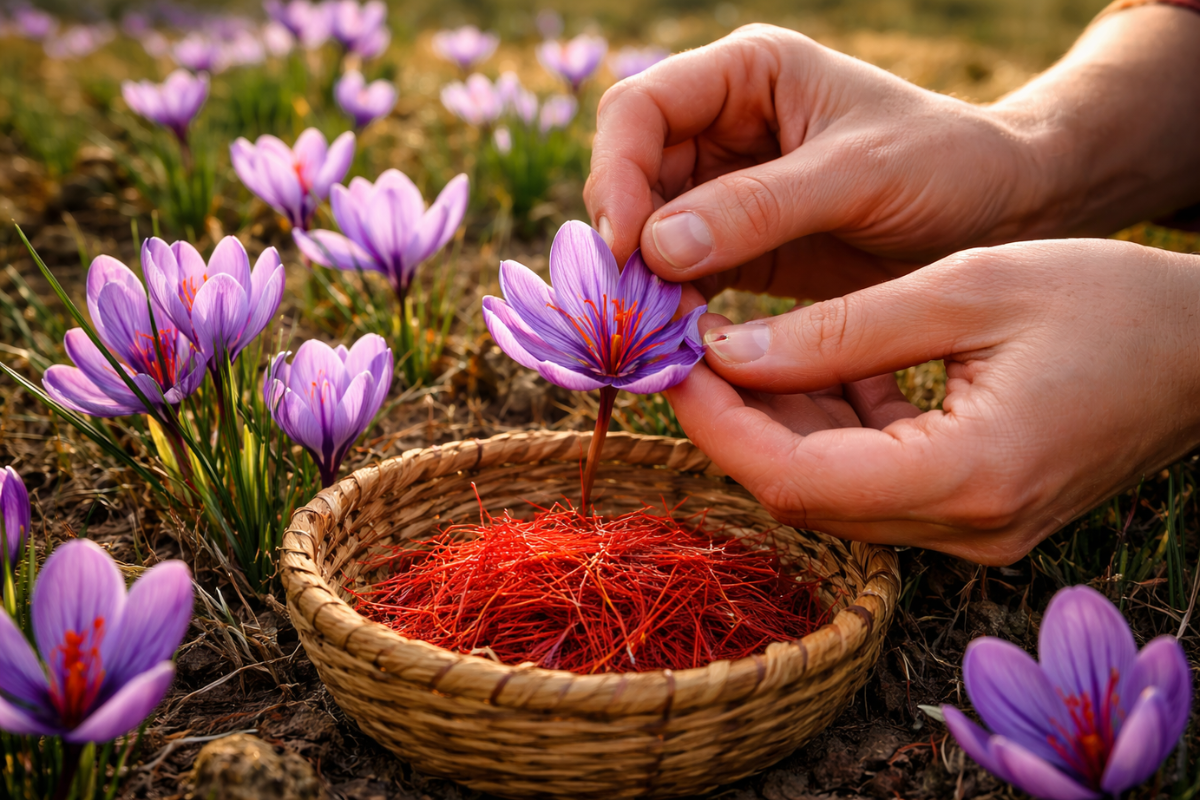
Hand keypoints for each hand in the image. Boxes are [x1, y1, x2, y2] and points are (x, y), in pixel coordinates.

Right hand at [584, 23, 1047, 301]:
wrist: (1002, 214)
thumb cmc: (947, 165)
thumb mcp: (860, 174)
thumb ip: (761, 206)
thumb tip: (654, 247)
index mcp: (746, 76)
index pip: (640, 109)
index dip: (617, 172)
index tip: (626, 244)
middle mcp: (722, 126)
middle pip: (631, 174)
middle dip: (624, 236)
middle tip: (630, 302)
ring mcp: (726, 190)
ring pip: (648, 231)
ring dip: (643, 279)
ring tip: (654, 329)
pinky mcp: (738, 248)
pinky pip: (682, 275)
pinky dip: (673, 305)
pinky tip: (681, 338)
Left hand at [665, 239, 1199, 564]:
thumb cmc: (1107, 301)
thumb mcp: (967, 289)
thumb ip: (842, 331)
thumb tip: (729, 352)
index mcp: (968, 476)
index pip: (794, 479)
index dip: (718, 424)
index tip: (673, 362)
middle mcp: (965, 528)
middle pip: (804, 491)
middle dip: (736, 418)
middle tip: (694, 344)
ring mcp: (971, 532)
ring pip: (831, 488)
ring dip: (780, 419)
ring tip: (747, 342)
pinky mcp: (973, 514)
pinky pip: (871, 480)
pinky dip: (832, 425)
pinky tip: (822, 363)